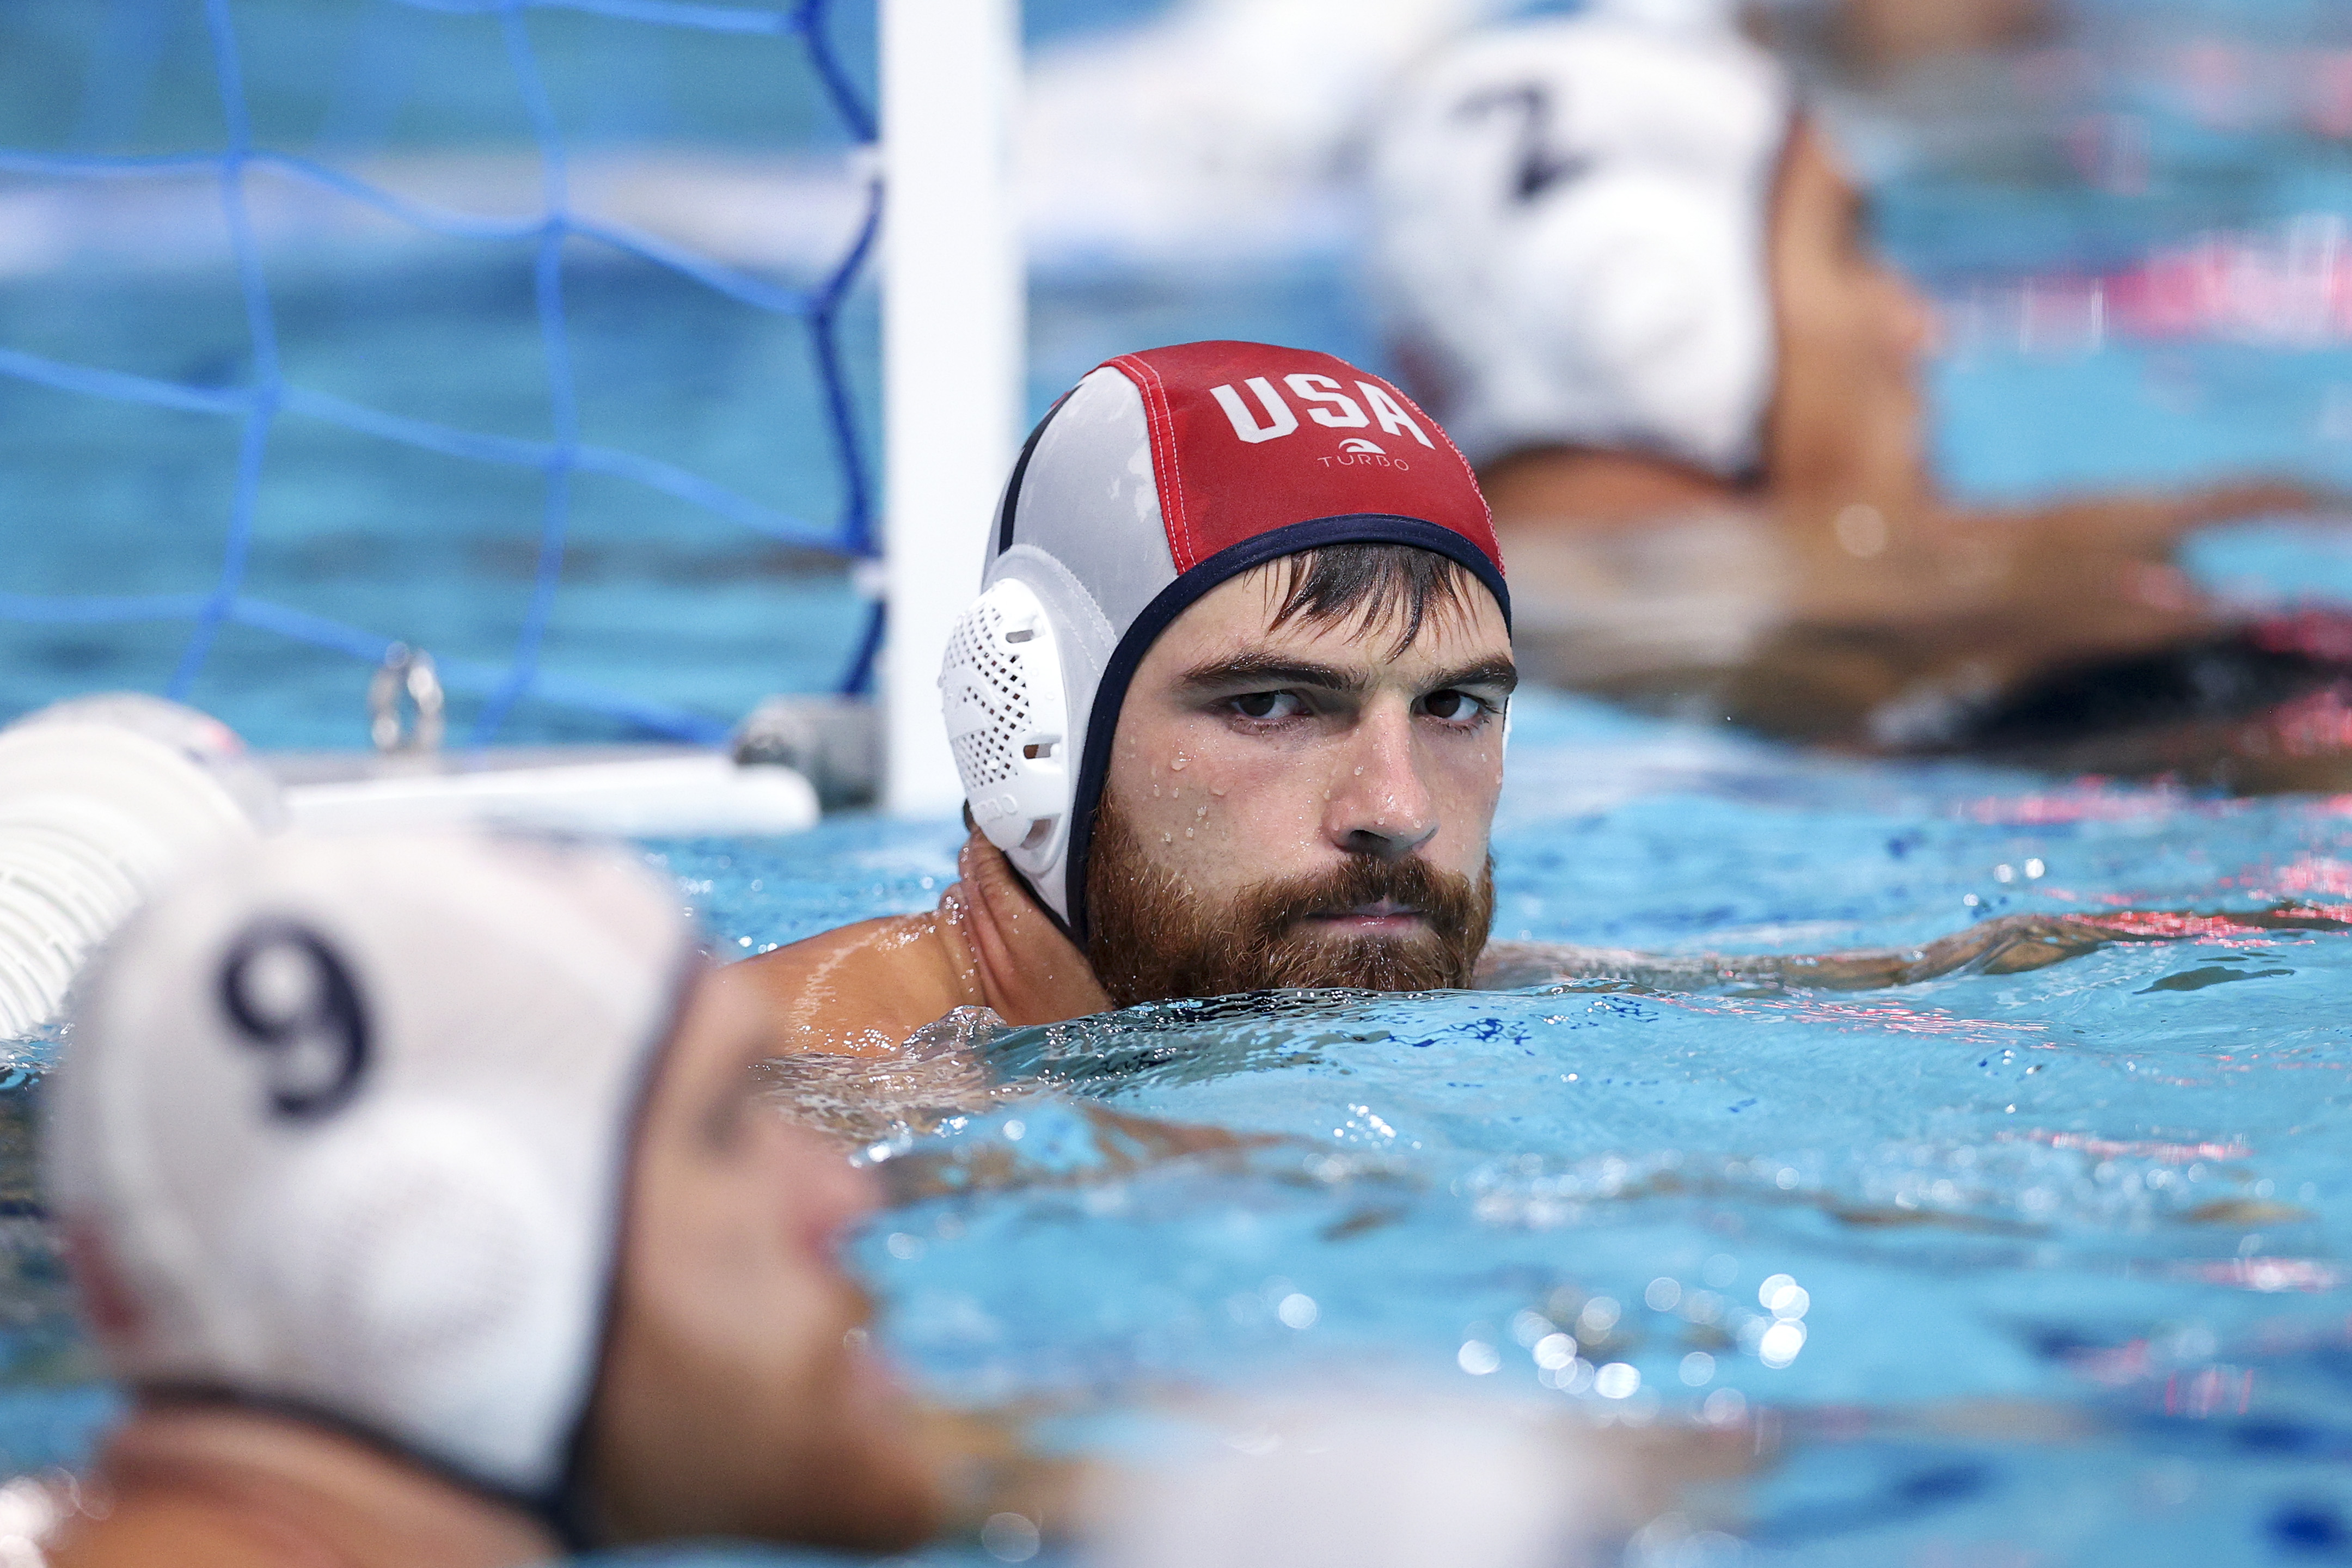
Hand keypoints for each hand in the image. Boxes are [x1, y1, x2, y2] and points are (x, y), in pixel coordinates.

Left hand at [944, 833, 1113, 1026]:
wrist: (1086, 1061)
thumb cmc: (1101, 1003)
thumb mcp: (1087, 951)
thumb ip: (1059, 915)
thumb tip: (1044, 876)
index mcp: (1028, 938)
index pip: (989, 875)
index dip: (984, 844)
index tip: (990, 827)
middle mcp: (1000, 954)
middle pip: (968, 886)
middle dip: (971, 857)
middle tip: (983, 837)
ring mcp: (988, 972)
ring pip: (958, 908)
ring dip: (964, 882)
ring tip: (978, 866)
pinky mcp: (986, 989)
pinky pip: (962, 935)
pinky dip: (962, 911)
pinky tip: (972, 904)